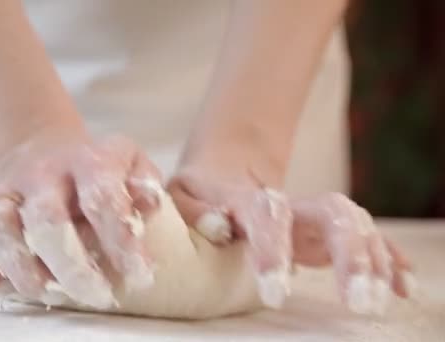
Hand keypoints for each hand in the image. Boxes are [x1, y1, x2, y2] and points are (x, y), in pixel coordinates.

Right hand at [0, 135, 162, 308]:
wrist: (49, 155)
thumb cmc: (101, 174)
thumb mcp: (133, 168)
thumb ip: (143, 187)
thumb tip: (148, 207)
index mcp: (88, 161)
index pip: (102, 198)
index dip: (121, 241)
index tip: (139, 276)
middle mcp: (43, 174)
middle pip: (46, 220)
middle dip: (73, 268)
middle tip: (98, 297)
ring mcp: (7, 191)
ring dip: (22, 269)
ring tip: (50, 294)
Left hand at [169, 162, 413, 313]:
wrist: (225, 168)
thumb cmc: (197, 193)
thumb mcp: (180, 196)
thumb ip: (195, 212)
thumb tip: (221, 228)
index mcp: (247, 199)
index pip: (267, 214)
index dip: (272, 249)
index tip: (275, 291)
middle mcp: (288, 206)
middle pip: (332, 213)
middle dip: (350, 254)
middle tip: (359, 301)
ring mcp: (311, 217)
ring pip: (355, 225)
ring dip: (374, 260)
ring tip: (382, 299)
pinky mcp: (325, 230)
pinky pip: (364, 239)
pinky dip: (387, 258)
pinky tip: (405, 285)